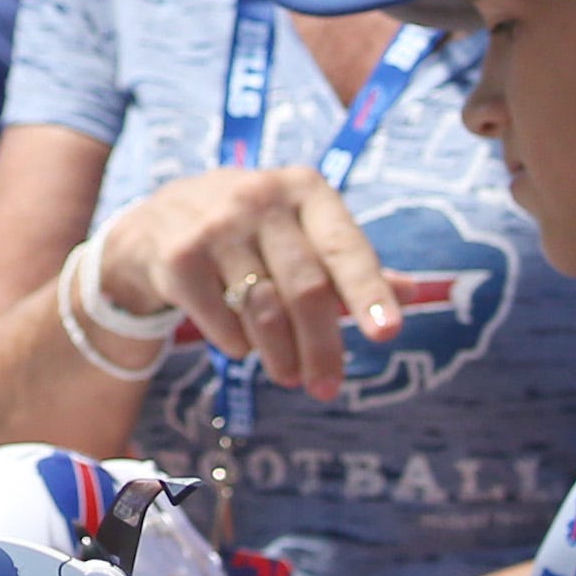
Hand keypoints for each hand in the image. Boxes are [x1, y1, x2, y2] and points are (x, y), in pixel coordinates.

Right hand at [96, 167, 392, 401]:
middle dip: (323, 347)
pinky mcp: (178, 257)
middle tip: (329, 387)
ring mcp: (215, 226)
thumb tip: (417, 293)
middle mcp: (260, 198)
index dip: (369, 292)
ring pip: (264, 310)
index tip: (388, 334)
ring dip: (282, 356)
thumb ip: (353, 262)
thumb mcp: (302, 229)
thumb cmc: (252, 230)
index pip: (345, 248)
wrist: (158, 220)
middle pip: (306, 288)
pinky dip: (238, 346)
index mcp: (305, 189)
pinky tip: (242, 346)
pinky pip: (223, 322)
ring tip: (290, 376)